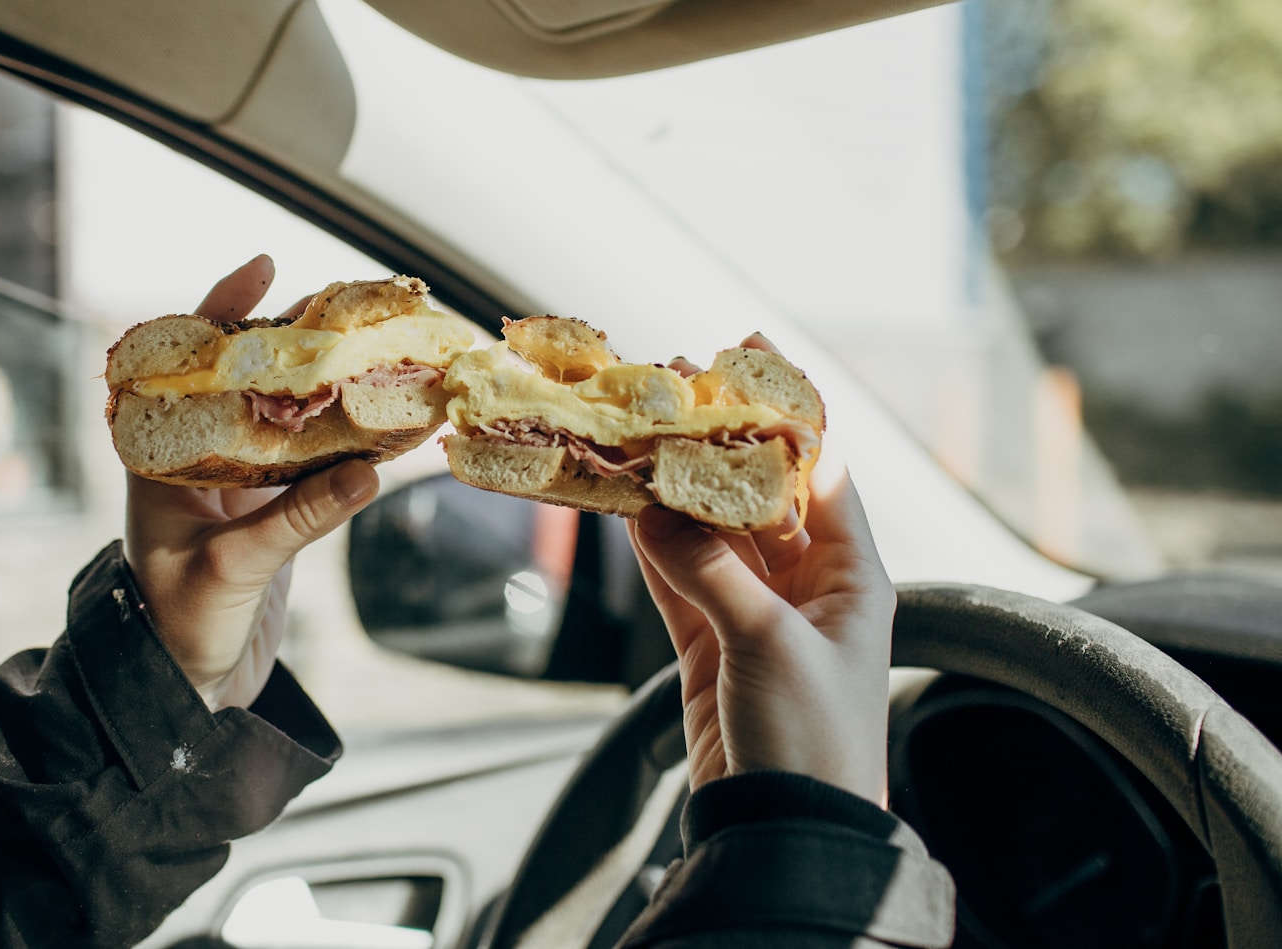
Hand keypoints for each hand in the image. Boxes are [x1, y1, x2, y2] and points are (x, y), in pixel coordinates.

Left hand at [123, 255, 378, 709]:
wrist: (183, 690)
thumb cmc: (178, 626)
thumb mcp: (234, 567)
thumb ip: (299, 519)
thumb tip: (370, 472)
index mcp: (161, 456)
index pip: (189, 363)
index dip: (224, 310)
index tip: (265, 265)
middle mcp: (198, 458)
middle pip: (250, 380)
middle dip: (299, 342)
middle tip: (351, 309)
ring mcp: (239, 485)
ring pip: (289, 420)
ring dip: (332, 392)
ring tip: (381, 354)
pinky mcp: (274, 515)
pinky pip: (316, 467)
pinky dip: (351, 446)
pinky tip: (390, 427)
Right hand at [627, 340, 894, 804]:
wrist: (787, 834)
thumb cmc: (812, 741)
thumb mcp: (768, 645)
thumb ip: (710, 572)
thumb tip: (651, 509)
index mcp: (853, 578)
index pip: (820, 472)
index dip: (784, 413)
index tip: (748, 357)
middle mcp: (808, 588)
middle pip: (757, 496)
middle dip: (716, 445)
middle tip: (672, 389)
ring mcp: (756, 616)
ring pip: (709, 534)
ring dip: (674, 490)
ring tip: (636, 435)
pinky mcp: (712, 648)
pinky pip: (679, 580)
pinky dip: (651, 546)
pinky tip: (626, 505)